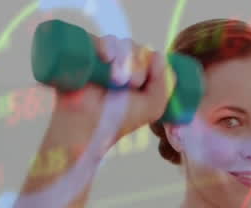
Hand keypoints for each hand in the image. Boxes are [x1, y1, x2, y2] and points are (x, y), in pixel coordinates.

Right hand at [49, 33, 176, 146]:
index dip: (155, 67)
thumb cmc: (117, 119)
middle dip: (139, 65)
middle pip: (141, 50)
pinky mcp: (87, 52)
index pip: (154, 60)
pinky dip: (107, 46)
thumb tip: (158, 54)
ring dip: (126, 59)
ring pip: (124, 44)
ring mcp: (105, 59)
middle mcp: (123, 67)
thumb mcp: (151, 107)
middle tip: (131, 83)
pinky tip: (106, 59)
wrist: (86, 124)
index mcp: (140, 79)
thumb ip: (164, 84)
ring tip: (116, 80)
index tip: (145, 82)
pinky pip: (102, 40)